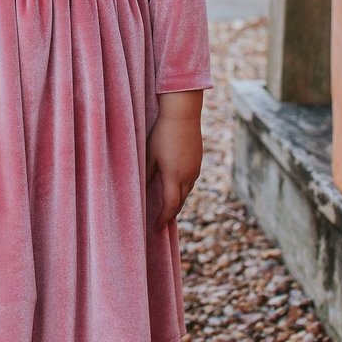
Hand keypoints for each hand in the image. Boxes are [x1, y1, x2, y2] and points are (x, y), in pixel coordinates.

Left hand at [146, 92, 203, 230]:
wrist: (183, 115)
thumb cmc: (162, 133)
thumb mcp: (150, 154)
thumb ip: (147, 174)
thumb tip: (142, 190)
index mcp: (174, 175)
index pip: (170, 205)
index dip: (164, 218)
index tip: (157, 227)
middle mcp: (188, 175)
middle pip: (181, 202)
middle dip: (171, 213)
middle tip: (162, 222)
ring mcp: (195, 169)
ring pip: (187, 192)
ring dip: (178, 201)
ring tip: (168, 207)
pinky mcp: (198, 161)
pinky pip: (191, 181)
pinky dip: (183, 189)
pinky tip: (176, 187)